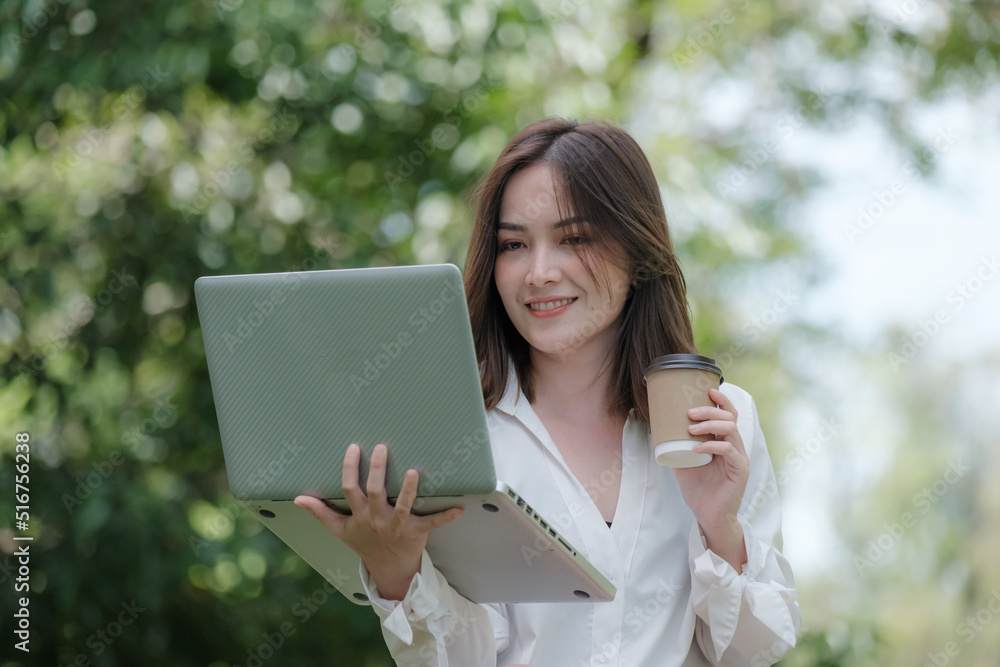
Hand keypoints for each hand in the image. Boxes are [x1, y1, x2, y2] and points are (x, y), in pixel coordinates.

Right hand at [294, 443, 462, 599]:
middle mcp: (376, 519)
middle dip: (376, 470)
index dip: (350, 468)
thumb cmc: (364, 543)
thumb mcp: (340, 530)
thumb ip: (320, 512)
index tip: (354, 448)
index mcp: (359, 515)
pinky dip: (446, 516)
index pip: (350, 489)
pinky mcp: (417, 532)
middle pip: (374, 492)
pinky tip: (459, 508)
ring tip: (413, 472)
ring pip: (402, 505)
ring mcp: (397, 526)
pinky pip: (432, 523)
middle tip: (381, 448)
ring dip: (408, 490)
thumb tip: (298, 498)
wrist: (388, 568)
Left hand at [672, 387, 749, 571]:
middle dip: (710, 410)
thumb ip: (676, 446)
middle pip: (729, 417)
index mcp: (724, 441)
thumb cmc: (698, 489)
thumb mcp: (683, 462)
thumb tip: (656, 428)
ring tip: (690, 427)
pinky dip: (712, 446)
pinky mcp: (740, 470)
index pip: (728, 414)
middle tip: (689, 411)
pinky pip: (729, 450)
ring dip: (709, 424)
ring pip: (731, 430)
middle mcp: (735, 446)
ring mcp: (739, 457)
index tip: (707, 390)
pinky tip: (697, 448)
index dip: (721, 400)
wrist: (708, 515)